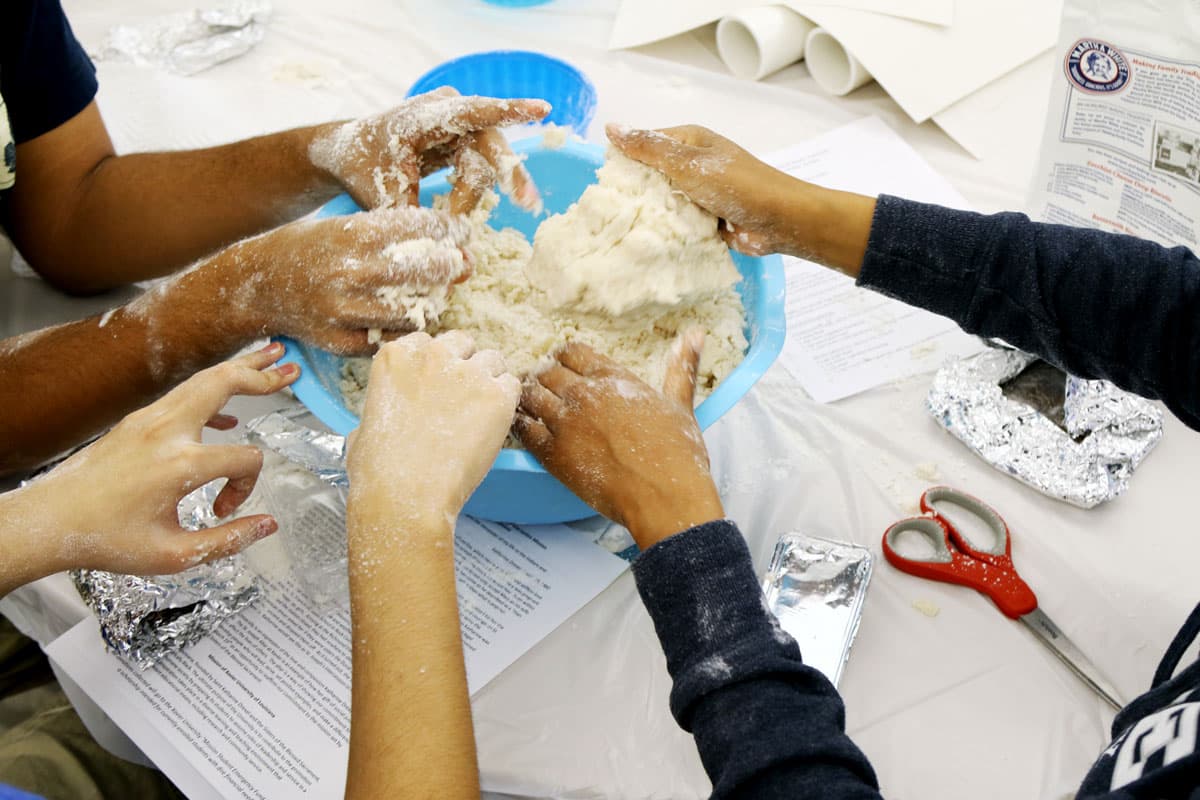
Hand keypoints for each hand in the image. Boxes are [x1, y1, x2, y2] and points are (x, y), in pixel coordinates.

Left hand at [19, 344, 297, 576]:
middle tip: (291, 368)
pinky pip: (183, 397)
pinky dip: (211, 394)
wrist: (49, 521)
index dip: (246, 487)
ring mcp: (148, 420)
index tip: (222, 511)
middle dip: (261, 374)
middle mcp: (166, 431)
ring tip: (269, 358)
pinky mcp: (136, 421)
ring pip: (202, 380)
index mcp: (181, 463)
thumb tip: (267, 525)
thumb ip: (228, 539)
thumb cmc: (106, 540)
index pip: (245, 458)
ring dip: (238, 370)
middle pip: (225, 383)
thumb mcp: (174, 555)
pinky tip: (227, 412)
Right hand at [168, 206, 471, 355]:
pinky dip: (407, 328)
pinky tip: (406, 315)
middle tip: (458, 265)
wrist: (259, 285)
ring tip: (432, 292)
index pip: (423, 227)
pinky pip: (393, 339)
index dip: (451, 231)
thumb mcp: (348, 226)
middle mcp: (351, 272)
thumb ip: (397, 233)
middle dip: (451, 266)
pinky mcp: (341, 342)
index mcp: (354, 234)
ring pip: (416, 312)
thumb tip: (458, 247)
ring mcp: (346, 311)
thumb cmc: (312, 249)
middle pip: (426, 271)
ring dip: (432, 302)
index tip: (462, 234)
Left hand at [310, 88, 548, 212]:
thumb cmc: (361, 168)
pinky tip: (466, 211)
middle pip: (489, 145)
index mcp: (424, 114)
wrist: (347, 154)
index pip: (474, 112)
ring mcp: (458, 125)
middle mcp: (448, 111)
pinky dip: (472, 195)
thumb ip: (414, 220)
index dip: (509, 111)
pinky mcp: (462, 142)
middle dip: (508, 175)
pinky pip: (480, 170)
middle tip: (527, 202)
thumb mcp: (381, 197)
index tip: (542, 109)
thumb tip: (441, 254)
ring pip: (486, 164)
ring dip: (472, 197)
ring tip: (456, 223)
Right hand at [345, 331, 520, 534]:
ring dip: (489, 381)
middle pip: (462, 344)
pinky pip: (512, 386)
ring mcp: (468, 373)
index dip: (436, 365)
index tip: (437, 386)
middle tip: (462, 399)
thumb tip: (388, 415)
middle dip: (464, 366)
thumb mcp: (364, 425)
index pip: (428, 343)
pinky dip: (507, 403)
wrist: (405, 495)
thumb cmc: (378, 471)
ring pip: (492, 361)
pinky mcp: (497, 395)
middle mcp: (433, 355)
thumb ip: (384, 405)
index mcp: (396, 356)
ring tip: (481, 415)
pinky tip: (495, 425)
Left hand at [514, 333, 724, 548]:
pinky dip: (520, 424)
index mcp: (612, 378)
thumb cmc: (677, 453)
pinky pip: (523, 430)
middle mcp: (584, 394)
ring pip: (529, 396)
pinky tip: (524, 427)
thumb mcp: (680, 403)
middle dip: (542, 376)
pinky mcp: (553, 454)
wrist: (663, 496)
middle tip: (543, 387)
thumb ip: (681, 367)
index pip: (571, 351)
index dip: (563, 358)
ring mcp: (565, 423)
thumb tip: (696, 334)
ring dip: (528, 397)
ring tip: (531, 405)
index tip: (562, 367)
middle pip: (546, 371)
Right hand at [605, 123, 798, 256]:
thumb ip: (649, 148)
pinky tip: (651, 241)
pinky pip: (679, 223)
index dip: (625, 159)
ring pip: (665, 202)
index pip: (646, 144)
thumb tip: (611, 127)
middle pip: (653, 175)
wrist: (779, 219)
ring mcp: (701, 192)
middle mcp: (694, 164)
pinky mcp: (707, 218)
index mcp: (690, 141)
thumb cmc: (737, 185)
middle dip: (637, 190)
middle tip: (611, 209)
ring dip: (654, 213)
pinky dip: (670, 230)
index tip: (604, 180)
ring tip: (626, 227)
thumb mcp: (687, 163)